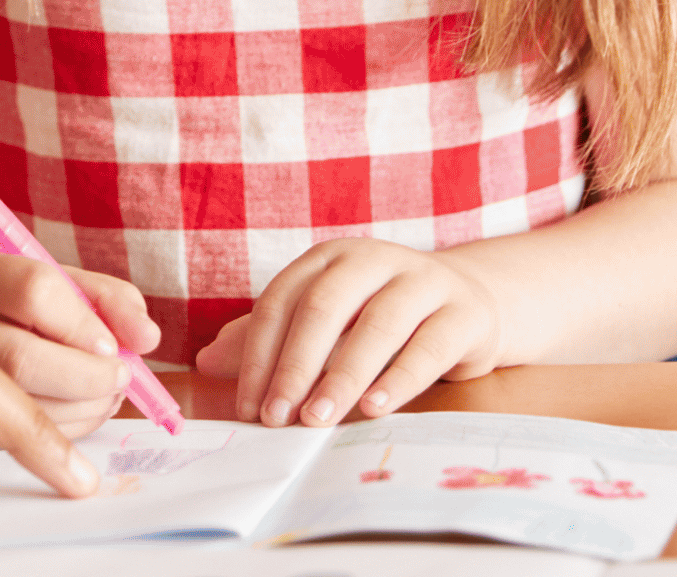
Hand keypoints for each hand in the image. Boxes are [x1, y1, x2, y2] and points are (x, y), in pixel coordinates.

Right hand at [0, 251, 163, 435]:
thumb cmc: (6, 298)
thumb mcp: (53, 279)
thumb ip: (108, 299)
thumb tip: (148, 339)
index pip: (34, 291)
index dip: (83, 323)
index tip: (113, 345)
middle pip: (22, 359)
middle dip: (89, 378)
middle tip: (121, 377)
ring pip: (20, 405)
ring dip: (85, 409)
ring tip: (107, 394)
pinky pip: (15, 438)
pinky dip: (66, 432)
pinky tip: (80, 412)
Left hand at [193, 238, 501, 426]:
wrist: (469, 305)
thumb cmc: (380, 318)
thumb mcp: (324, 323)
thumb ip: (269, 338)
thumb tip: (206, 362)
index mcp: (329, 257)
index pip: (281, 301)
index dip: (259, 354)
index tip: (249, 406)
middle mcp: (373, 258)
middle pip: (324, 308)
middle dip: (295, 366)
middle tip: (277, 417)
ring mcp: (423, 280)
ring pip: (377, 325)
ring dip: (342, 376)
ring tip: (318, 419)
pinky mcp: (463, 312)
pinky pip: (428, 346)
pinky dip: (398, 379)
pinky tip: (373, 408)